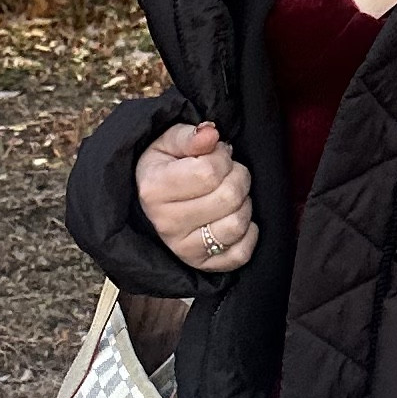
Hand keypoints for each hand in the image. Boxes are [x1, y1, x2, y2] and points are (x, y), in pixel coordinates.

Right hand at [138, 121, 257, 273]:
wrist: (148, 204)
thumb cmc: (162, 168)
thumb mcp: (167, 143)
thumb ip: (190, 135)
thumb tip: (212, 133)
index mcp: (154, 189)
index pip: (209, 172)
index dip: (222, 157)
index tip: (217, 154)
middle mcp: (166, 223)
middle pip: (228, 197)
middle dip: (238, 177)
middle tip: (229, 172)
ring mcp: (184, 248)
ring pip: (237, 224)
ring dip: (244, 204)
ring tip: (230, 194)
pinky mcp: (201, 265)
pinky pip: (241, 254)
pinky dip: (248, 235)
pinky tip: (234, 217)